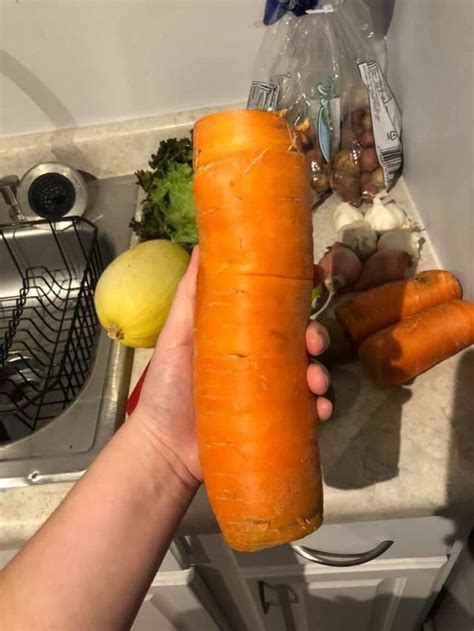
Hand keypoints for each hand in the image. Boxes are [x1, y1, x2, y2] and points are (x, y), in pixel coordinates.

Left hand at [135, 247, 331, 483]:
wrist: (164, 447)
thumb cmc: (168, 387)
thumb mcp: (177, 334)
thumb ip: (191, 295)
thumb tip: (203, 245)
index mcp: (243, 336)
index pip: (278, 310)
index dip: (300, 294)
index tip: (316, 278)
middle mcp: (262, 360)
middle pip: (301, 341)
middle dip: (315, 335)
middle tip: (313, 341)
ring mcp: (272, 392)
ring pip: (311, 374)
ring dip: (322, 372)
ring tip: (315, 381)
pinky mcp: (278, 423)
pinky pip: (309, 413)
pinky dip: (321, 408)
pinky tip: (319, 408)